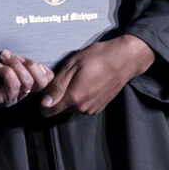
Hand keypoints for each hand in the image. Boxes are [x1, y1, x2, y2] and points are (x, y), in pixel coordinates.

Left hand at [0, 50, 52, 106]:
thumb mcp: (8, 57)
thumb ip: (20, 55)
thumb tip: (32, 45)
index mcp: (28, 81)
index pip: (48, 80)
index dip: (43, 69)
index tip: (29, 59)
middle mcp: (23, 91)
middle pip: (41, 82)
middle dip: (30, 64)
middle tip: (14, 57)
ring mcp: (14, 97)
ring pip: (27, 82)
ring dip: (15, 65)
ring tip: (3, 58)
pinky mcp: (4, 99)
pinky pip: (13, 85)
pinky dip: (6, 72)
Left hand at [40, 35, 154, 116]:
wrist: (125, 59)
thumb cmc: (98, 57)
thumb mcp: (72, 66)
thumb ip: (57, 87)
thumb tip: (44, 103)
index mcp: (74, 98)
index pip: (48, 111)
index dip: (43, 101)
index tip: (47, 89)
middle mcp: (83, 108)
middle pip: (60, 108)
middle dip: (58, 95)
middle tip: (66, 76)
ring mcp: (92, 109)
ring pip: (72, 106)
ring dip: (71, 95)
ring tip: (79, 77)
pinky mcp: (99, 107)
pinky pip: (83, 105)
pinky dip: (81, 96)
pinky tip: (88, 81)